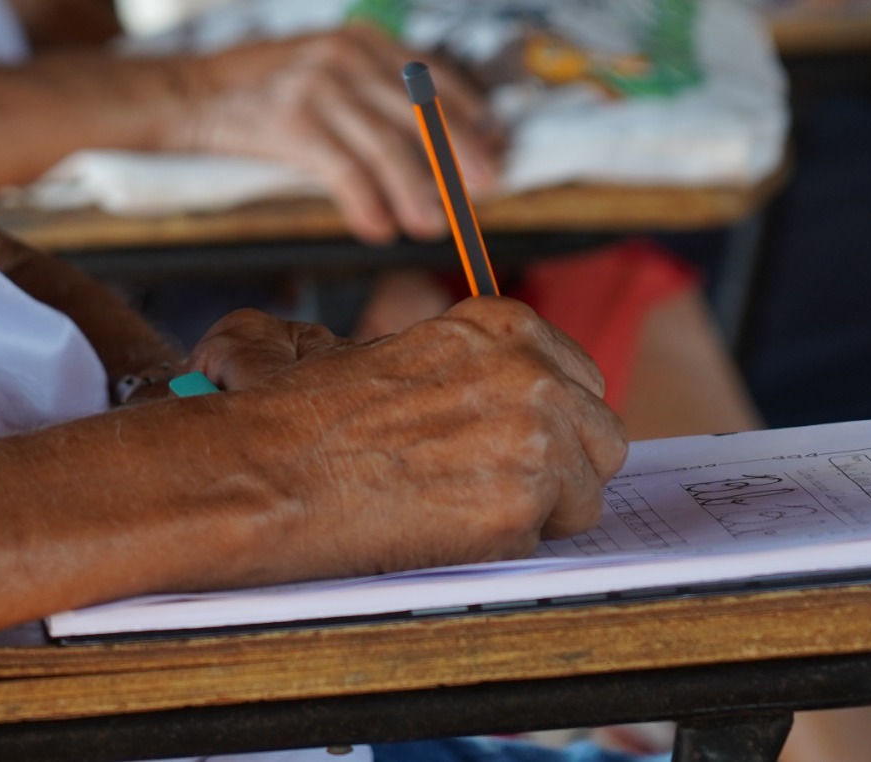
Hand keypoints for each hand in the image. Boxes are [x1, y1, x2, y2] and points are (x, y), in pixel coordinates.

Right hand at [168, 24, 500, 243]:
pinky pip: (343, 169)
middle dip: (456, 157)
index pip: (433, 77)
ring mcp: (317, 85)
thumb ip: (372, 94)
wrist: (187, 95)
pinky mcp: (290, 120)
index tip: (494, 149)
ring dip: (416, 191)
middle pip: (418, 113)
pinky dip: (366, 203)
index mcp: (361, 40)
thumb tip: (435, 148)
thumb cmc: (261, 92)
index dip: (469, 116)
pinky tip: (376, 228)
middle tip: (483, 193)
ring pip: (386, 146)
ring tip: (431, 227)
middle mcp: (345, 55)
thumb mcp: (322, 70)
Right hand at [198, 299, 627, 562]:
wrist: (268, 470)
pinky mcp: (520, 503)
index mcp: (502, 325)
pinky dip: (509, 543)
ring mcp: (533, 436)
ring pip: (588, 490)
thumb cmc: (314, 418)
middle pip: (602, 433)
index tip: (511, 441)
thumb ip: (473, 367)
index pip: (581, 379)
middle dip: (561, 465)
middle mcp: (531, 371)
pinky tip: (450, 526)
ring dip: (541, 508)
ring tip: (463, 504)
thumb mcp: (403, 354)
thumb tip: (527, 394)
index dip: (551, 421)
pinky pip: (551, 537)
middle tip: (490, 482)